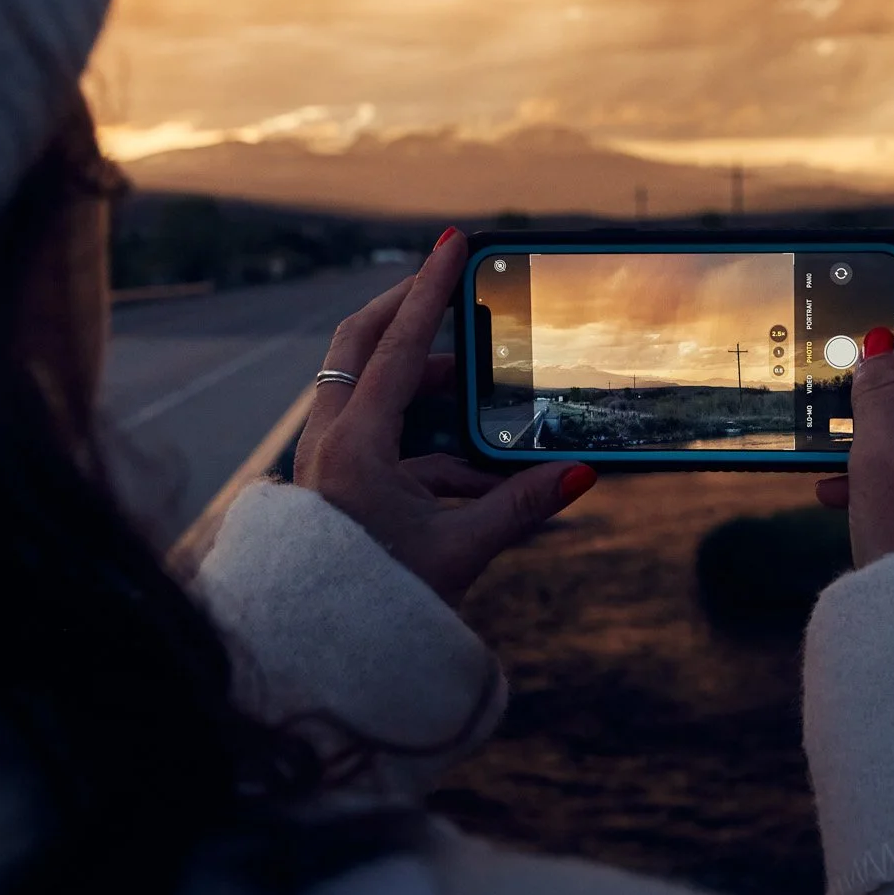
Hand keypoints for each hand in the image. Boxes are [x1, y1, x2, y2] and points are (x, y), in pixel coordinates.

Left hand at [293, 229, 596, 605]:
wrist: (313, 652)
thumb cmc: (376, 600)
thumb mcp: (459, 550)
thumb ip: (522, 507)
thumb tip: (580, 475)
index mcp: (354, 444)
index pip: (396, 345)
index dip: (431, 290)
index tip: (453, 242)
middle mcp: (329, 441)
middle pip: (361, 346)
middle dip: (408, 311)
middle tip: (450, 284)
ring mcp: (327, 460)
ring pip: (367, 389)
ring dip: (420, 379)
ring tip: (471, 380)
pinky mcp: (335, 483)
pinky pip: (378, 436)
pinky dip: (423, 436)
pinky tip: (470, 467)